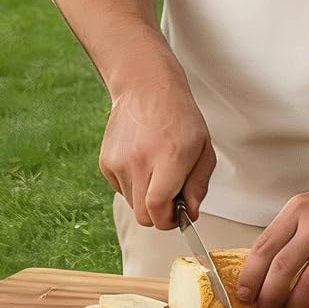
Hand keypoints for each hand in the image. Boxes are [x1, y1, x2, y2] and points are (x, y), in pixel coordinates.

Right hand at [98, 58, 214, 229]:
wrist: (145, 87)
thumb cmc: (178, 116)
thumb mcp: (203, 148)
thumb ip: (199, 184)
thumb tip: (191, 213)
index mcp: (168, 158)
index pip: (157, 208)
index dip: (168, 220)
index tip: (177, 216)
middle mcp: (139, 161)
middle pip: (143, 215)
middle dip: (158, 214)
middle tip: (169, 197)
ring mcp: (119, 161)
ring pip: (132, 203)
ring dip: (145, 196)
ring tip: (156, 170)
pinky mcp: (106, 161)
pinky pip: (120, 188)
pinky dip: (132, 184)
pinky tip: (141, 161)